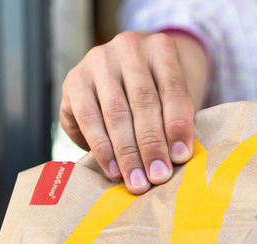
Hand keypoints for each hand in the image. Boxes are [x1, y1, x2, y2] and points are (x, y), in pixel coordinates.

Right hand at [60, 31, 207, 193]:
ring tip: (137, 181)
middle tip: (158, 176)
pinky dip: (102, 149)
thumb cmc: (155, 94)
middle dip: (152, 145)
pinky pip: (89, 119)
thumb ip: (175, 121)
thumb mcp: (170, 99)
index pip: (173, 89)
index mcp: (161, 48)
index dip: (178, 125)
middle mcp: (128, 48)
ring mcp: (98, 61)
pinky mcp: (74, 80)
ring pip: (116, 113)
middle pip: (143, 102)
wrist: (120, 76)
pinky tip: (113, 170)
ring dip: (127, 153)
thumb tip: (176, 159)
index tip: (181, 157)